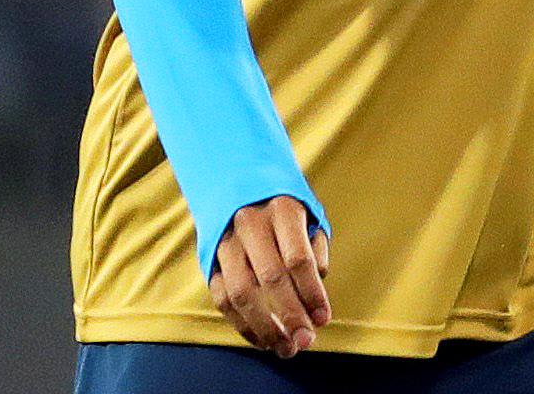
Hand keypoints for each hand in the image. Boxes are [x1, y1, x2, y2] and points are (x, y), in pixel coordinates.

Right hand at [208, 197, 330, 356]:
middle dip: (291, 316)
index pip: (298, 258)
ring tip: (286, 348)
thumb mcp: (308, 216)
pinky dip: (242, 325)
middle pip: (271, 278)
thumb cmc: (285, 210)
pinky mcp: (210, 260)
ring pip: (241, 293)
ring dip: (265, 327)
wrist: (238, 185)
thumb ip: (314, 250)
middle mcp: (250, 224)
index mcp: (282, 210)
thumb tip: (314, 296)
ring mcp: (226, 242)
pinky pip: (222, 299)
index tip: (324, 319)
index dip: (312, 293)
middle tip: (306, 342)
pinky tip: (263, 341)